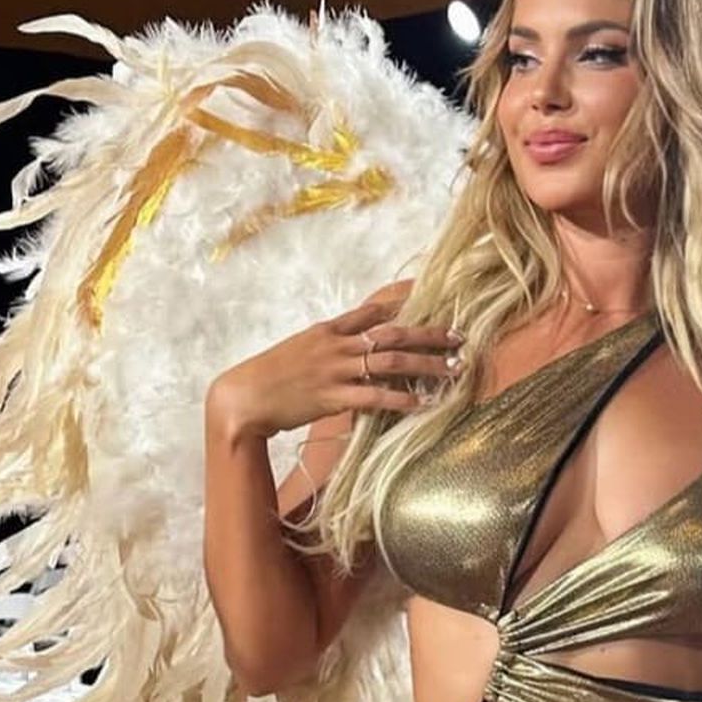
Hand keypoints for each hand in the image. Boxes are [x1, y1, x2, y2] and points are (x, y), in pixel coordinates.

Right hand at [207, 279, 462, 438]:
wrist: (243, 398)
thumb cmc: (271, 376)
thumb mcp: (302, 348)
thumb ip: (331, 344)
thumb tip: (358, 346)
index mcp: (329, 329)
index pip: (374, 309)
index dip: (405, 302)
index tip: (432, 297)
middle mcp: (336, 345)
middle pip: (393, 334)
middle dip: (429, 335)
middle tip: (458, 337)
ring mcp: (335, 370)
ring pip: (391, 363)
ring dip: (426, 366)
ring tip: (453, 370)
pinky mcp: (332, 398)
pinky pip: (375, 397)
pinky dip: (401, 400)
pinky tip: (422, 404)